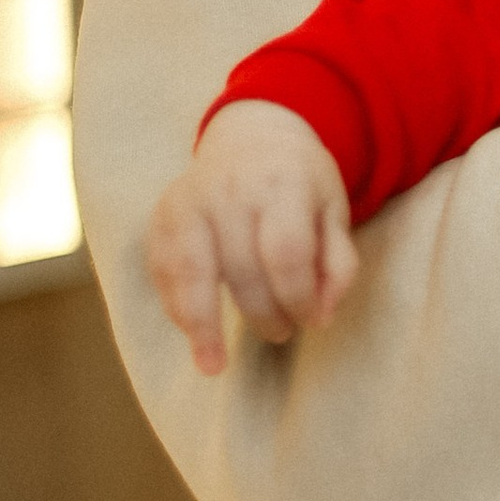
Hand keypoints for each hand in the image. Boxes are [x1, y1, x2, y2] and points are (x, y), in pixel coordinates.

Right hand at [144, 101, 357, 376]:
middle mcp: (230, 188)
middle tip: (281, 333)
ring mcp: (188, 199)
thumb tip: (322, 315)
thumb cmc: (301, 183)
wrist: (251, 135)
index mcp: (282, 183)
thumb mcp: (335, 211)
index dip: (296, 296)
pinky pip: (162, 268)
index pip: (285, 252)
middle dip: (262, 313)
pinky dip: (176, 305)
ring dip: (199, 325)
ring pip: (189, 271)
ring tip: (212, 365)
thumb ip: (338, 263)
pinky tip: (192, 331)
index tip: (309, 321)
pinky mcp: (161, 214)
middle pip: (240, 268)